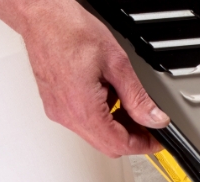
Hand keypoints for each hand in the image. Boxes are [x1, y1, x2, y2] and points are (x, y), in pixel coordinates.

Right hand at [0, 0, 169, 157]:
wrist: (43, 18)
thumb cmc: (70, 31)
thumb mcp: (117, 63)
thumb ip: (138, 97)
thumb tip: (154, 117)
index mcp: (83, 108)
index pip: (119, 144)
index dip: (143, 145)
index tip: (156, 141)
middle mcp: (67, 115)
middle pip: (106, 145)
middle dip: (131, 138)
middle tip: (149, 125)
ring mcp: (58, 111)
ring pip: (94, 135)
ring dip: (115, 127)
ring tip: (128, 103)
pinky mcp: (54, 105)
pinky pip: (81, 123)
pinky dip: (100, 117)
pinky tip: (108, 97)